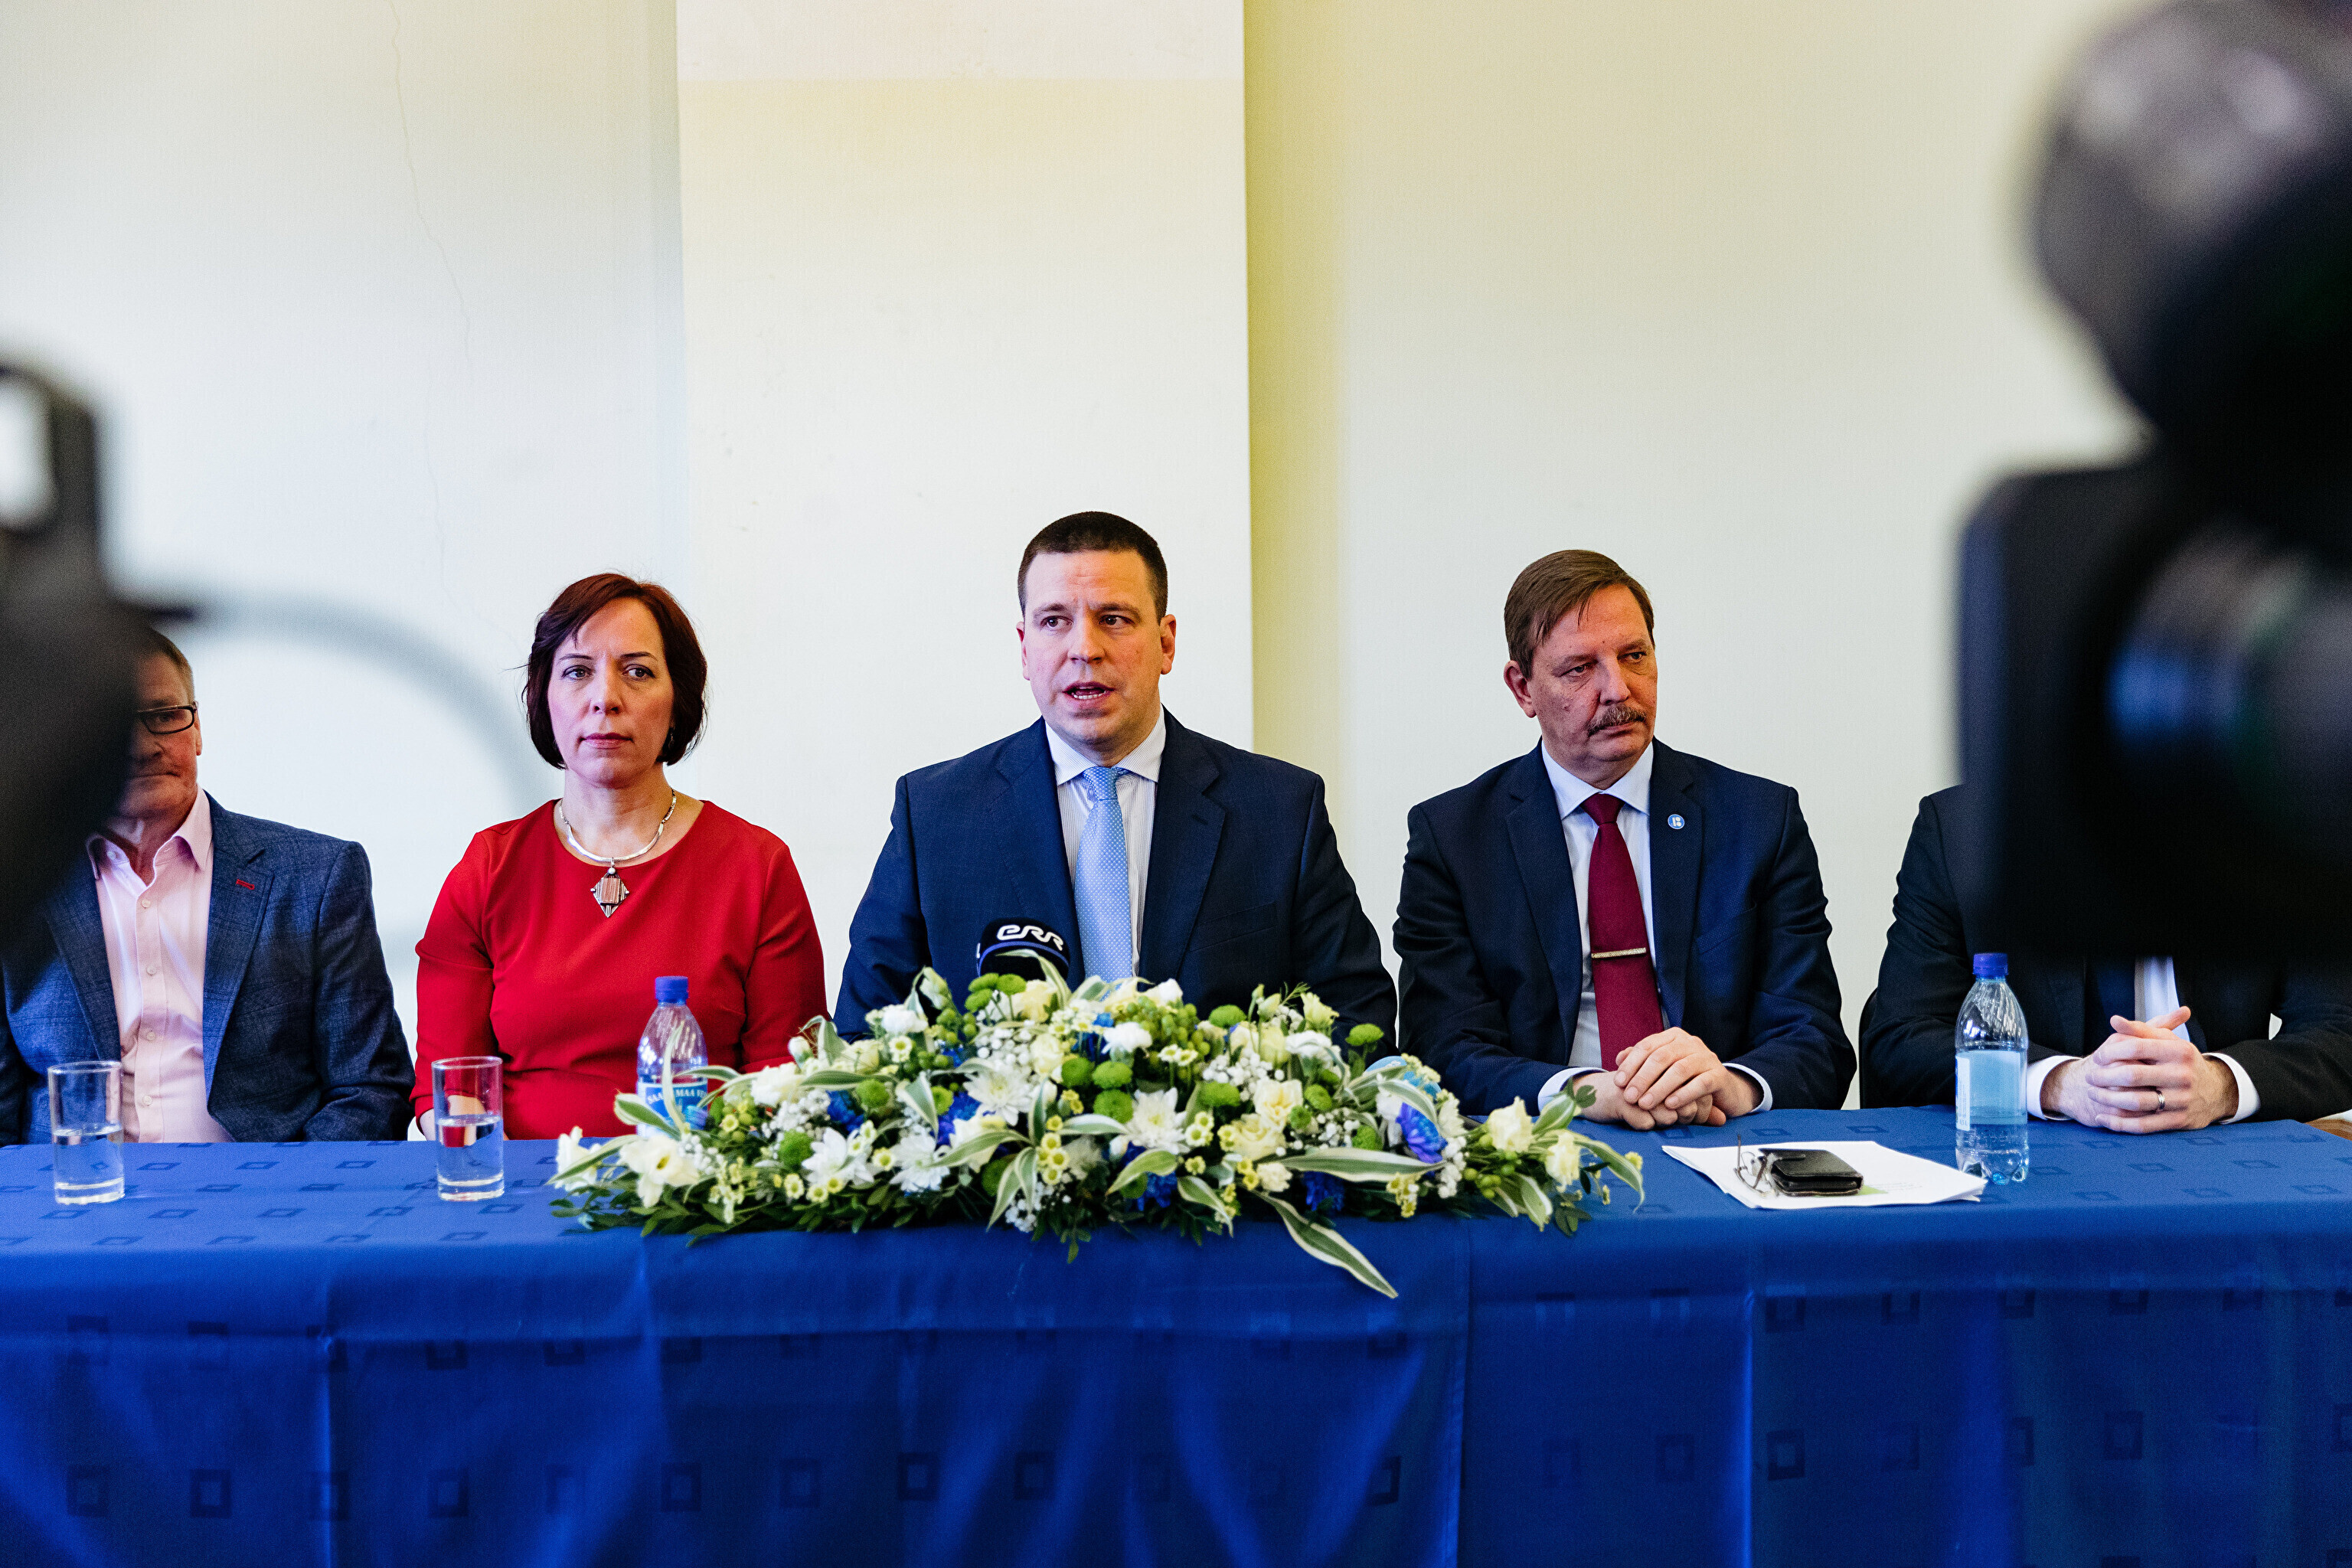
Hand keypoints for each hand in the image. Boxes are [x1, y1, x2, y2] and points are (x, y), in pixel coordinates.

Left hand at [1580, 1028, 1759, 1128]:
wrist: (1722, 1089)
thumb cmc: (1686, 1079)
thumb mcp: (1663, 1069)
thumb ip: (1641, 1061)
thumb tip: (1619, 1058)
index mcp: (1673, 1037)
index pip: (1647, 1046)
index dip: (1630, 1064)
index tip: (1618, 1083)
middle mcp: (1690, 1042)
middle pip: (1661, 1057)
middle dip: (1642, 1078)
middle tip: (1629, 1097)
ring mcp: (1706, 1057)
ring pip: (1679, 1070)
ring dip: (1659, 1088)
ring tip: (1645, 1103)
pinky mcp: (1720, 1074)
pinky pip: (1701, 1083)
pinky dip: (1684, 1094)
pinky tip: (1671, 1105)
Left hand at [2044, 1007, 2237, 1131]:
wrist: (2216, 1090)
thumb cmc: (2181, 1061)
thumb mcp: (2168, 1042)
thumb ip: (2140, 1030)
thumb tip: (2114, 1020)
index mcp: (2179, 1051)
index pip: (2136, 1047)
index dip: (2110, 1052)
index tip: (2097, 1057)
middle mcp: (2183, 1075)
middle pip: (2132, 1075)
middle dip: (2103, 1077)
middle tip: (2089, 1077)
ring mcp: (2182, 1100)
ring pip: (2136, 1102)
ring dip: (2107, 1099)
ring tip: (2092, 1094)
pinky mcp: (2179, 1121)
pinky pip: (2144, 1125)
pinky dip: (2119, 1124)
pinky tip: (2102, 1118)